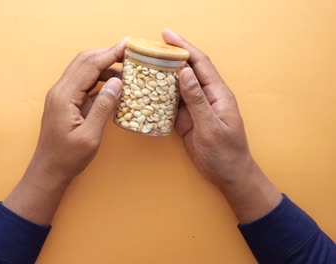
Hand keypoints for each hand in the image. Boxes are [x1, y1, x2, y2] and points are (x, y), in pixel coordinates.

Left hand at [4, 40, 124, 223]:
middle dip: (107, 54)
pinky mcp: (65, 102)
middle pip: (84, 61)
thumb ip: (103, 107)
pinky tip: (113, 85)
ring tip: (126, 71)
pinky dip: (99, 79)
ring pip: (83, 70)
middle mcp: (60, 90)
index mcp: (64, 96)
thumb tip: (117, 82)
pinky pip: (83, 83)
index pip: (89, 65)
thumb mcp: (90, 136)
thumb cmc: (68, 158)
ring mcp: (61, 95)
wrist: (48, 170)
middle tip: (130, 53)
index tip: (128, 45)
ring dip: (104, 66)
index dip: (110, 53)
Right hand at [163, 29, 280, 222]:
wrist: (229, 176)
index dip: (184, 48)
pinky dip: (160, 98)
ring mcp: (196, 109)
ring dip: (162, 77)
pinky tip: (148, 94)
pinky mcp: (187, 121)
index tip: (167, 35)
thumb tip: (184, 73)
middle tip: (149, 49)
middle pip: (186, 71)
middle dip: (170, 58)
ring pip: (177, 88)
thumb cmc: (226, 153)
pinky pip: (172, 105)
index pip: (199, 64)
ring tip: (144, 68)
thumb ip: (197, 100)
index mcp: (217, 94)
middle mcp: (206, 97)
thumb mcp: (211, 127)